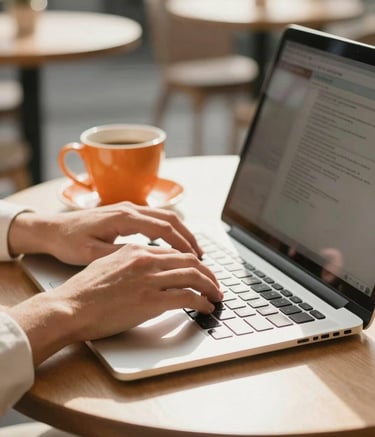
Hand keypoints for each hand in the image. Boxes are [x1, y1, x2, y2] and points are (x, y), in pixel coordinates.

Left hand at [8, 202, 202, 264]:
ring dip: (181, 232)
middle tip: (201, 256)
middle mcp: (129, 208)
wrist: (52, 228)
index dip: (181, 243)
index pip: (162, 228)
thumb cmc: (69, 241)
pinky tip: (172, 243)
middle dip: (188, 236)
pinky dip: (169, 230)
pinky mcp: (125, 213)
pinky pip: (155, 218)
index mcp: (123, 217)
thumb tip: (147, 262)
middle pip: (169, 218)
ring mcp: (128, 208)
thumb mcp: (92, 253)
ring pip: (164, 216)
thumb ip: (120, 255)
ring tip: (193, 250)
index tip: (195, 258)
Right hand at [8, 244, 222, 365]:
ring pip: (193, 275)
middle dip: (208, 273)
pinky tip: (206, 308)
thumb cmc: (83, 290)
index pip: (174, 252)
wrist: (69, 307)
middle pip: (190, 260)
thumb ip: (130, 262)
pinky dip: (202, 302)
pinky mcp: (151, 300)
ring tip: (216, 296)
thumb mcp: (107, 264)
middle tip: (215, 284)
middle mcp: (146, 259)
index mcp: (136, 250)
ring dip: (210, 287)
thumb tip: (147, 269)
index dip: (192, 262)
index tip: (199, 272)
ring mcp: (149, 279)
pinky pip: (187, 297)